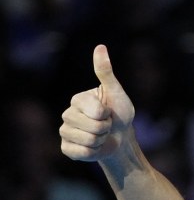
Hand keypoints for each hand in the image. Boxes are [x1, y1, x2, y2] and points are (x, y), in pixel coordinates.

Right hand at [59, 45, 135, 161]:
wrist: (121, 138)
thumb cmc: (120, 113)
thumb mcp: (116, 92)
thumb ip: (105, 72)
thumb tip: (100, 47)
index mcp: (77, 99)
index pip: (95, 110)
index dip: (107, 114)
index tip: (108, 112)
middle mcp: (67, 114)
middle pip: (91, 126)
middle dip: (105, 128)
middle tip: (106, 125)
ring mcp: (65, 132)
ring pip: (87, 140)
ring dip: (100, 140)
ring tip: (101, 135)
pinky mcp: (66, 148)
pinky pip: (81, 152)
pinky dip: (93, 152)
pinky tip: (94, 146)